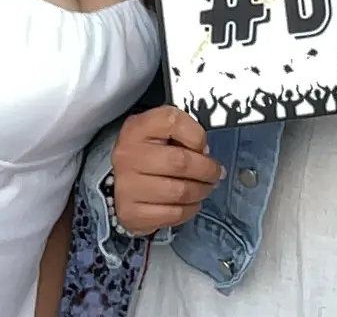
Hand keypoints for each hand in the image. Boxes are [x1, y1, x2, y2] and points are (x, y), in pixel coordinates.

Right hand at [111, 106, 223, 233]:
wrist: (120, 179)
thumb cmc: (148, 151)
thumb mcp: (162, 130)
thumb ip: (183, 131)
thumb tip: (204, 154)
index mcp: (137, 128)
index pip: (172, 122)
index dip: (196, 135)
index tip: (203, 146)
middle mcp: (128, 156)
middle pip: (180, 163)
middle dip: (207, 170)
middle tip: (216, 173)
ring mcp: (127, 187)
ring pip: (179, 192)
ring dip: (201, 191)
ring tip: (206, 187)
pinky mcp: (131, 213)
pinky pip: (172, 215)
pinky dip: (189, 210)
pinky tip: (191, 203)